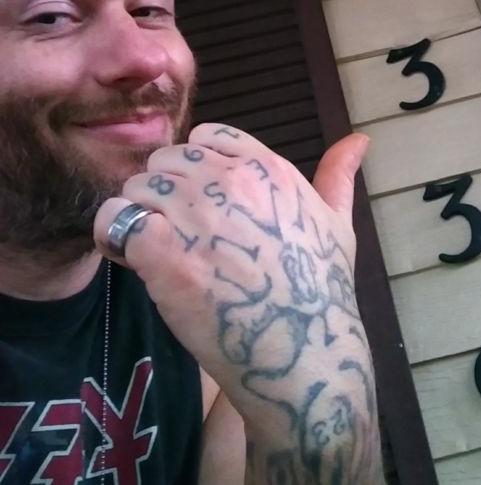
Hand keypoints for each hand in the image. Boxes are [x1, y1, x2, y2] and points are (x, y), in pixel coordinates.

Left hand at [93, 124, 370, 430]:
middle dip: (165, 194)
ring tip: (155, 252)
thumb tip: (360, 138)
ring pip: (137, 188)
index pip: (205, 136)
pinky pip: (115, 220)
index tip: (202, 201)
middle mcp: (228, 180)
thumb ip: (338, 175)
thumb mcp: (338, 222)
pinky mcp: (161, 252)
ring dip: (139, 217)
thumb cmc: (321, 288)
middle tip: (178, 234)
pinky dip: (115, 239)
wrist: (302, 348)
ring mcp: (194, 213)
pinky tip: (134, 262)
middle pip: (165, 161)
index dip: (195, 165)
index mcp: (266, 166)